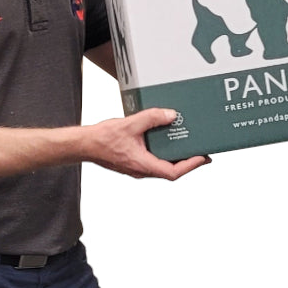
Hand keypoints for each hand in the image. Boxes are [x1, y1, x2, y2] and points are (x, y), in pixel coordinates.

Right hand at [83, 108, 210, 179]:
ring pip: (162, 167)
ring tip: (188, 147)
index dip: (190, 166)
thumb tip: (171, 115)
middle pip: (171, 171)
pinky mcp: (134, 163)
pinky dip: (164, 154)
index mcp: (143, 165)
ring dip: (176, 159)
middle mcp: (142, 170)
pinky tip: (167, 143)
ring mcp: (138, 168)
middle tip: (202, 153)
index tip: (203, 158)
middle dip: (188, 163)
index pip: (173, 172)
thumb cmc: (103, 139)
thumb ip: (152, 118)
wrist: (85, 145)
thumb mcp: (131, 124)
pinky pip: (154, 161)